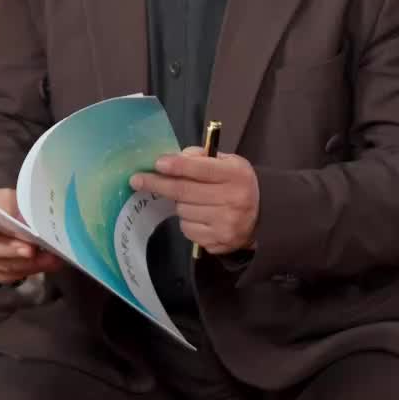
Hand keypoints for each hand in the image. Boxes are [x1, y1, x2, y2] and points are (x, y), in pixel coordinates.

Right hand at [0, 191, 63, 285]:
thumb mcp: (5, 197)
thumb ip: (11, 206)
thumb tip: (26, 221)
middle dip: (11, 249)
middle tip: (32, 249)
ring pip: (0, 265)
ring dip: (26, 264)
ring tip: (49, 259)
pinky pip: (6, 276)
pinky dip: (26, 271)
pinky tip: (44, 265)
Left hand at [131, 149, 259, 256]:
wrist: (262, 217)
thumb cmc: (237, 184)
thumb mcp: (228, 162)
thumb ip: (201, 158)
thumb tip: (171, 159)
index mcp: (236, 175)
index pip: (201, 169)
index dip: (177, 166)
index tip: (157, 163)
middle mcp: (233, 199)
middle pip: (185, 192)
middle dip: (158, 184)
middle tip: (136, 180)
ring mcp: (226, 223)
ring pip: (183, 211)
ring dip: (179, 204)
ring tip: (191, 199)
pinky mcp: (218, 241)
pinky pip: (187, 229)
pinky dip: (187, 221)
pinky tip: (199, 215)